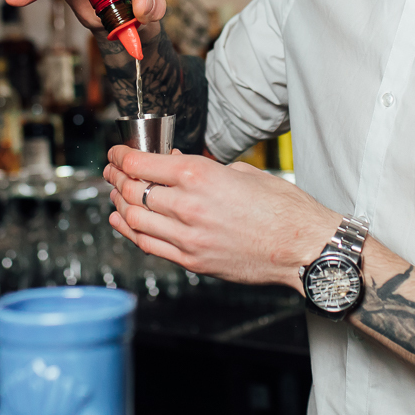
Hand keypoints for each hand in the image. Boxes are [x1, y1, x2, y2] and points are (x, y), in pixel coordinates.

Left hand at [104, 146, 337, 291]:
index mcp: (200, 176)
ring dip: (118, 204)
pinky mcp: (192, 261)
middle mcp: (187, 206)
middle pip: (131, 190)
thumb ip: (202, 169)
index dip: (120, 156)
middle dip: (114, 178)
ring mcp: (187, 237)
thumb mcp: (241, 173)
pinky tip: (122, 221)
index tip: (115, 153)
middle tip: (111, 171)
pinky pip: (148, 245)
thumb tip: (173, 164)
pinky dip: (129, 231)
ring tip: (115, 194)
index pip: (141, 163)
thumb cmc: (282, 208)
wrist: (303, 247)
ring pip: (133, 218)